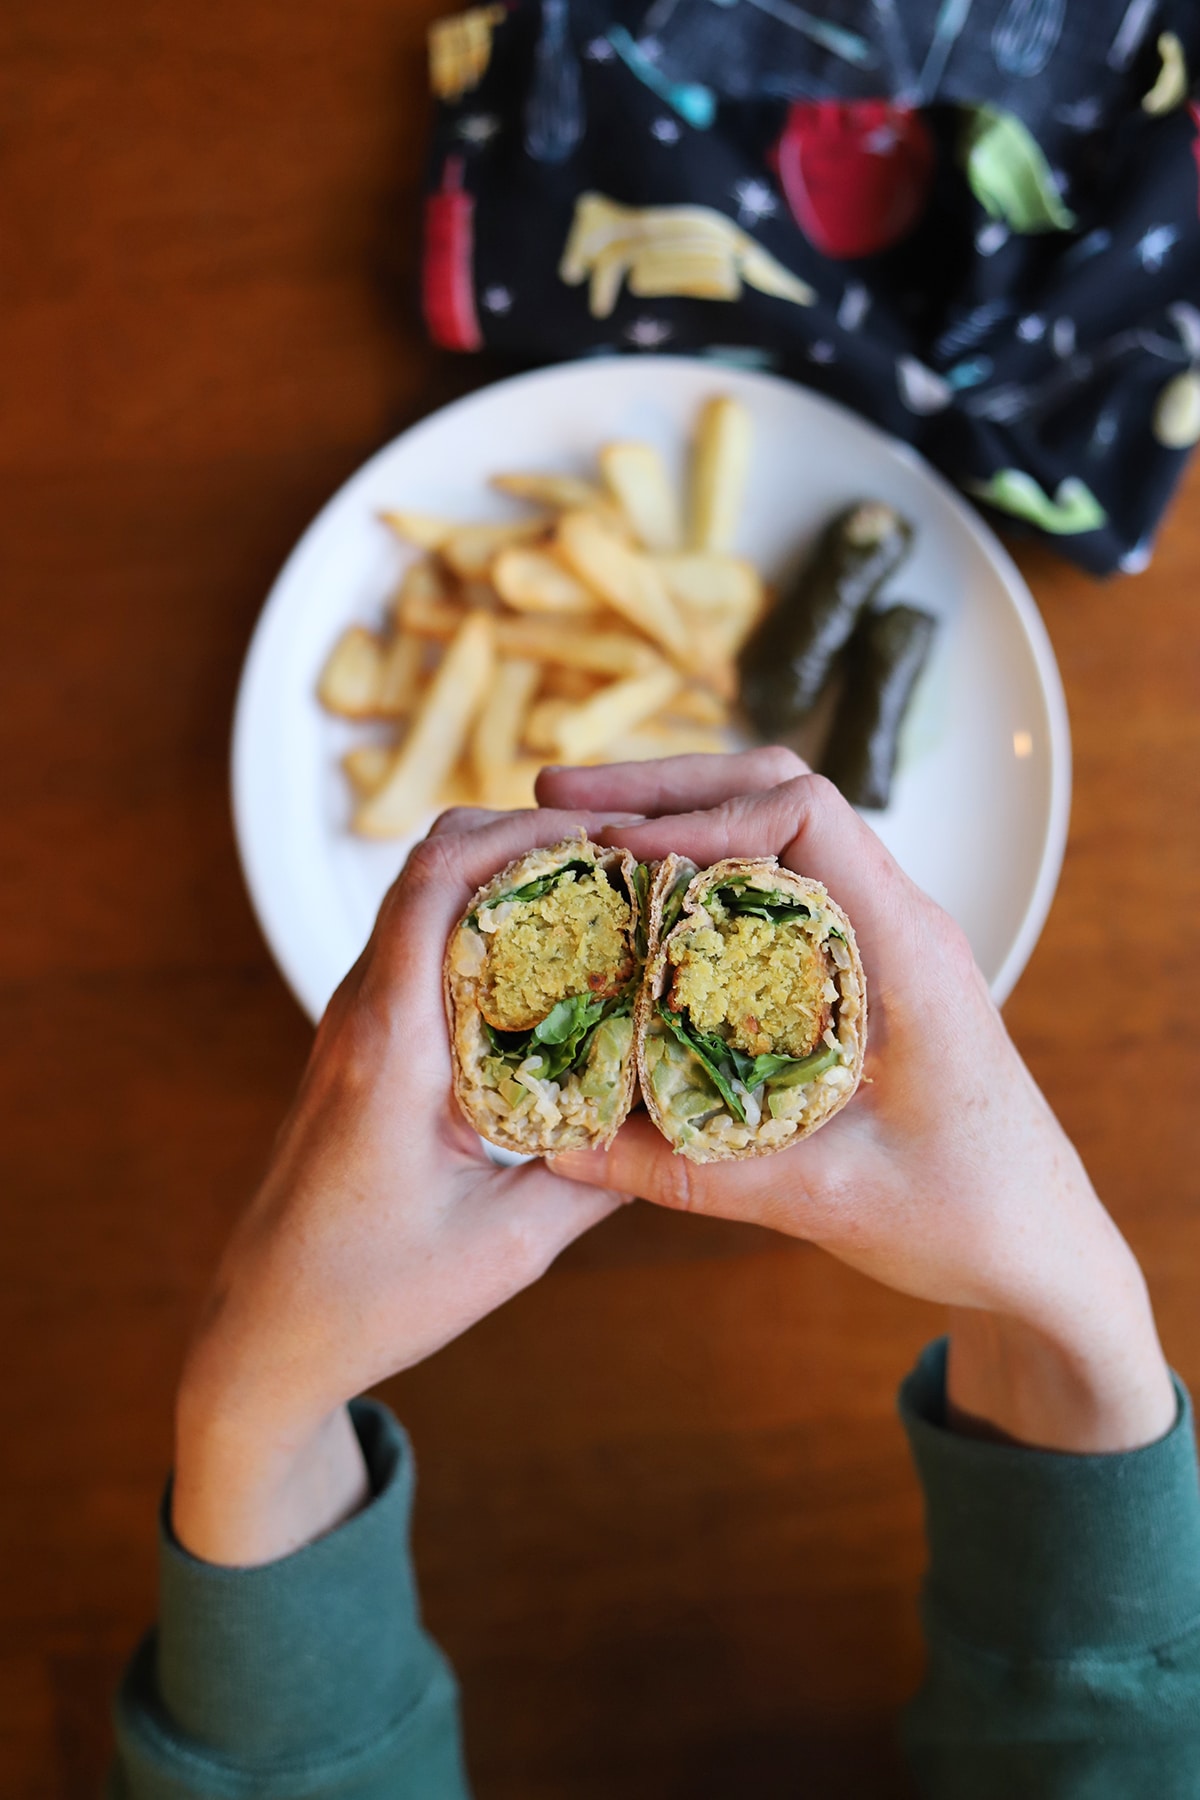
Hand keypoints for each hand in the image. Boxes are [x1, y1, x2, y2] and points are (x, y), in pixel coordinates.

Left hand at [174, 806, 634, 1565]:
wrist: (263, 1335)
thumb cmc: (374, 1297)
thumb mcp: (507, 1245)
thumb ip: (599, 1175)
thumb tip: (681, 1116)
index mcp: (390, 1041)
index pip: (438, 878)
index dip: (521, 833)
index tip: (610, 839)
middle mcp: (360, 1014)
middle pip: (430, 865)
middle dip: (524, 839)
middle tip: (622, 862)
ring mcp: (350, 1027)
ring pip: (422, 903)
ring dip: (502, 881)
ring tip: (600, 901)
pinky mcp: (355, 1051)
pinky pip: (417, 952)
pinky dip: (480, 931)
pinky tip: (549, 969)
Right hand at [538, 754, 1174, 1454]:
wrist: (1044, 1247)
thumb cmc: (967, 1217)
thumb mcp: (823, 1199)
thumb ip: (690, 1175)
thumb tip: (562, 1148)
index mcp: (906, 948)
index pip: (806, 813)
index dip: (702, 813)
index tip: (617, 853)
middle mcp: (899, 919)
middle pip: (781, 792)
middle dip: (666, 789)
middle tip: (557, 804)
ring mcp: (885, 936)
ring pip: (780, 830)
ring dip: (683, 818)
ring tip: (581, 836)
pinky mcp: (867, 966)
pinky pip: (784, 885)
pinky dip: (708, 871)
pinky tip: (642, 903)